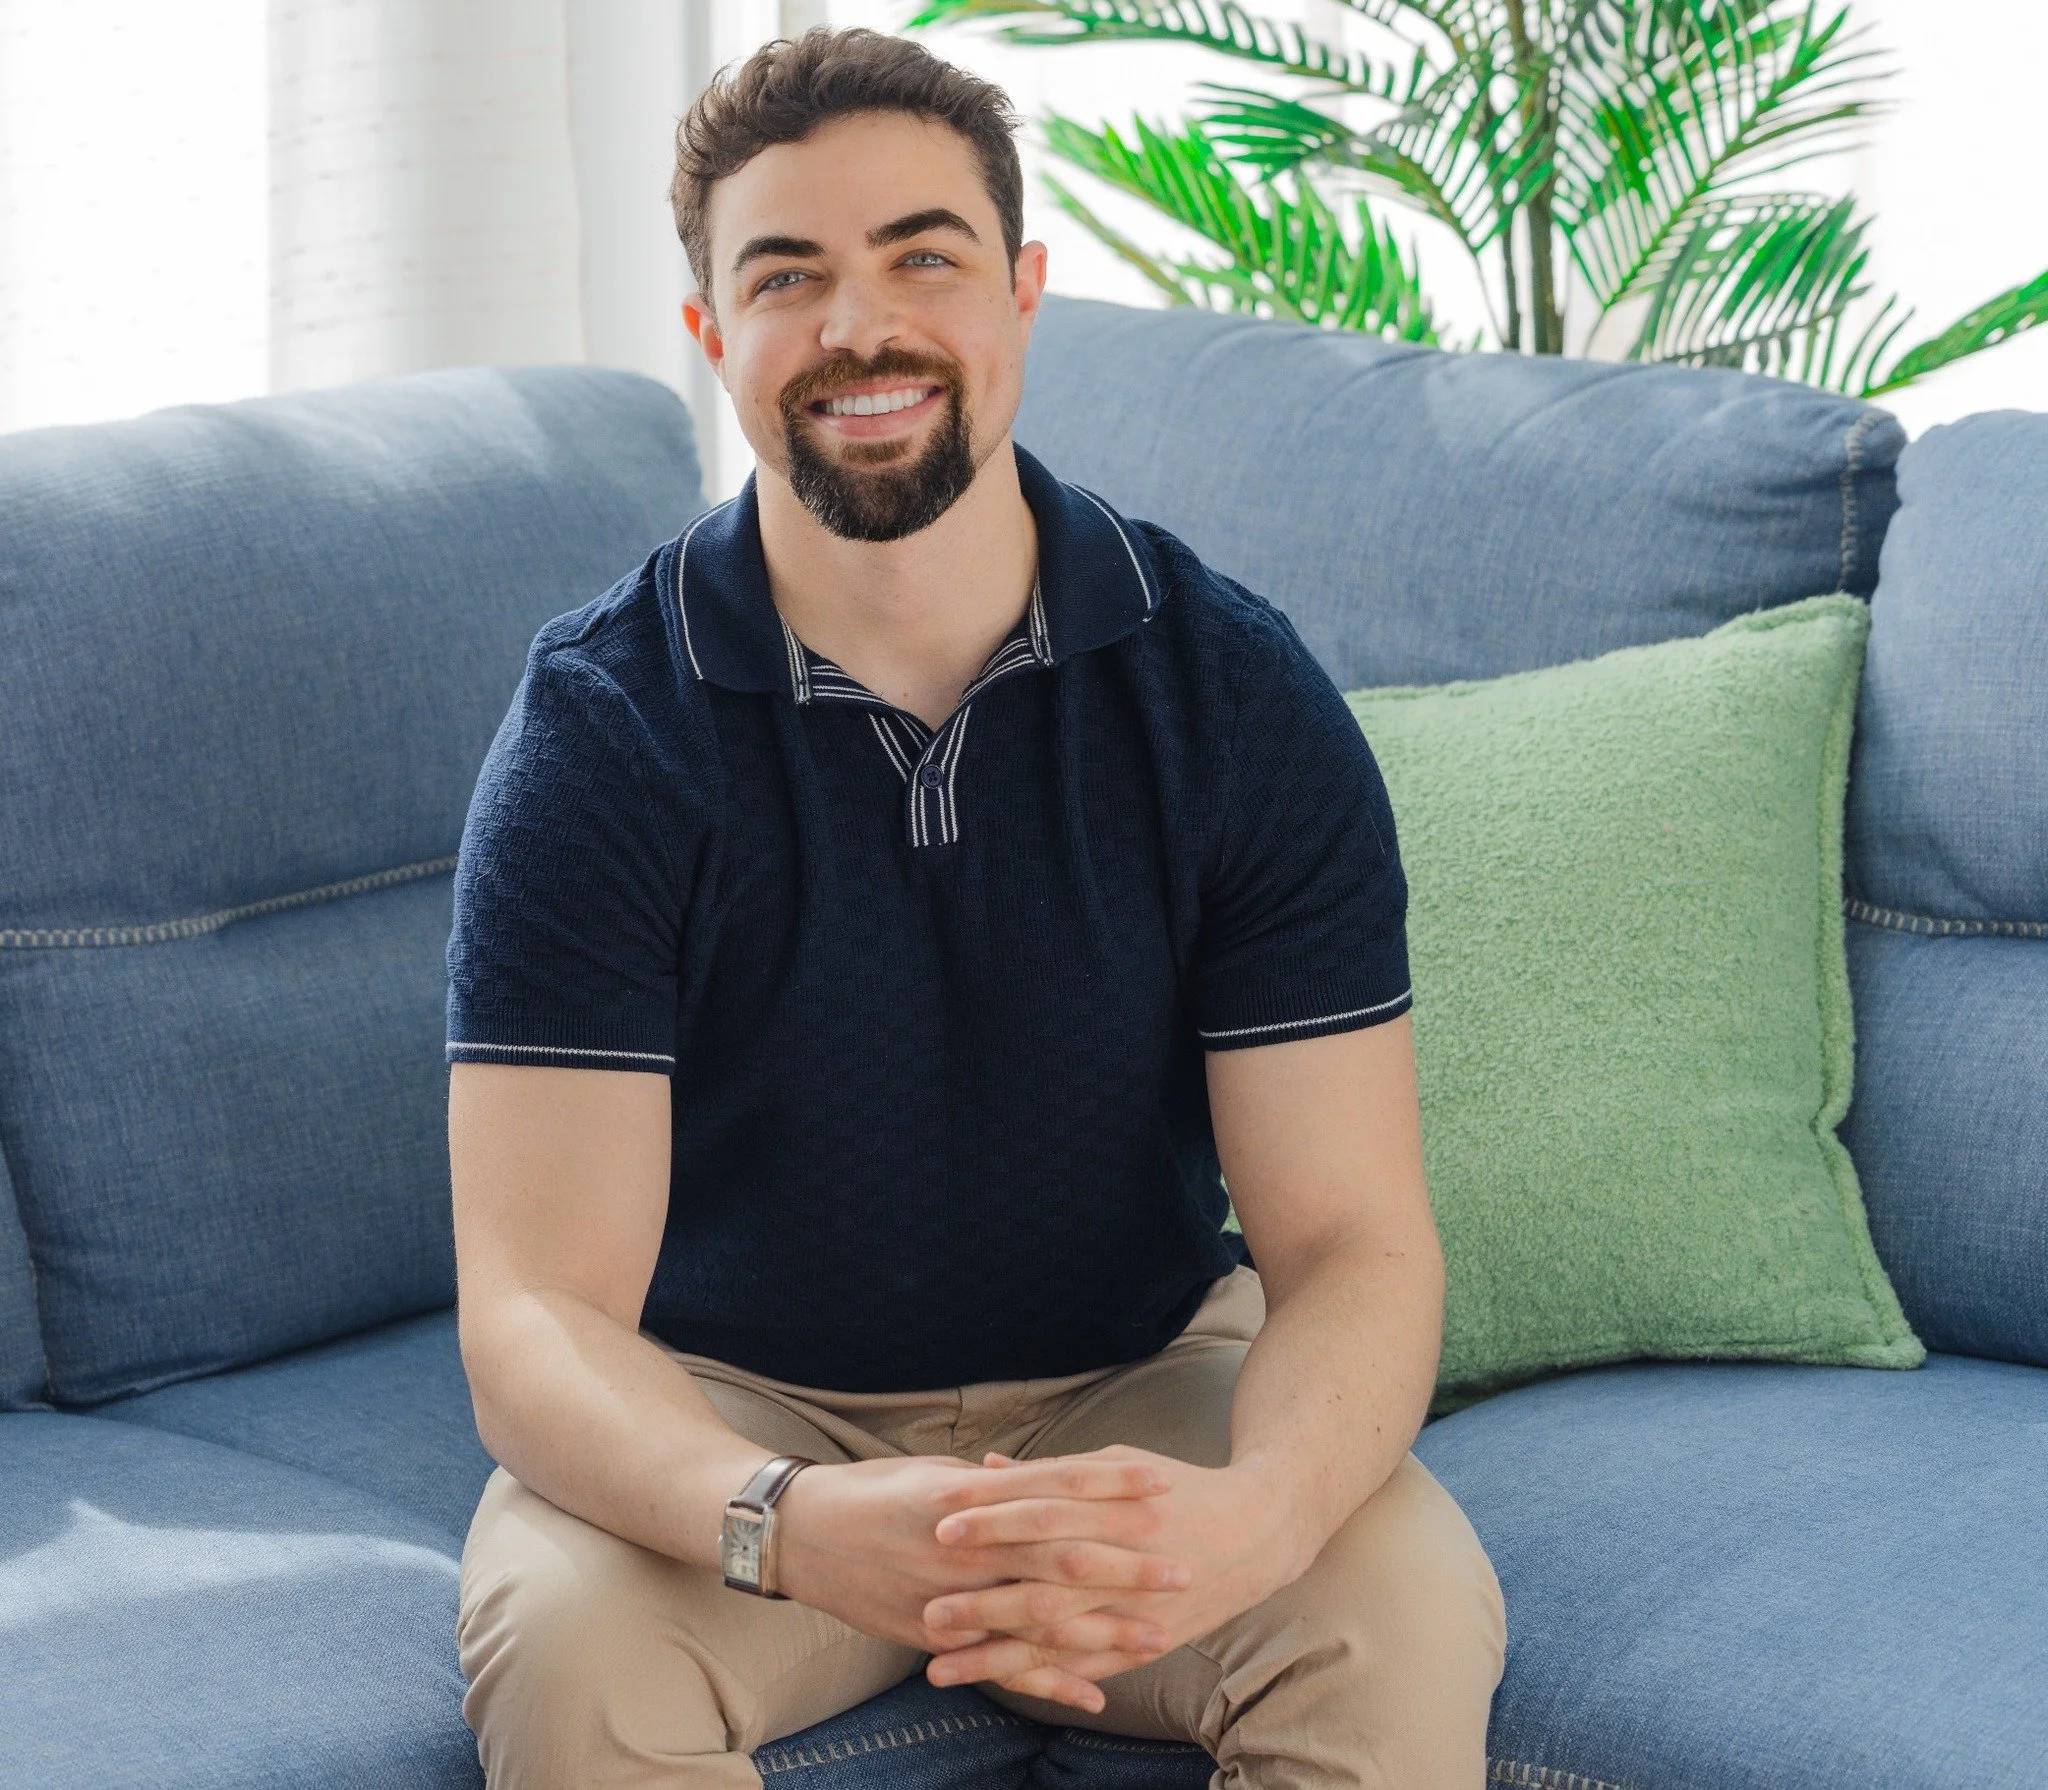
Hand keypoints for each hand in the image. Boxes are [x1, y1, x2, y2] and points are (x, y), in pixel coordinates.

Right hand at [771, 1454, 1191, 1664]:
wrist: (800, 1533)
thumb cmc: (871, 1491)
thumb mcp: (936, 1472)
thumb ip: (994, 1483)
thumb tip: (1040, 1479)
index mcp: (971, 1494)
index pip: (1056, 1486)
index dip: (1111, 1485)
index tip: (1162, 1482)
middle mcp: (966, 1546)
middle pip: (1062, 1554)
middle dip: (1126, 1562)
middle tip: (1183, 1565)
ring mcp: (952, 1597)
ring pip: (1040, 1616)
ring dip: (1104, 1628)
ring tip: (1159, 1633)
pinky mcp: (937, 1638)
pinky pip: (1000, 1665)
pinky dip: (1048, 1681)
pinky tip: (1093, 1694)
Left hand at [919, 1445, 1310, 1712]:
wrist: (1257, 1532)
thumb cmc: (1175, 1487)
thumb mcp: (1117, 1463)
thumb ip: (1051, 1472)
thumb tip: (985, 1467)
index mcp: (1117, 1505)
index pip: (1043, 1508)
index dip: (991, 1515)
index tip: (939, 1522)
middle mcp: (1127, 1558)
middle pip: (1046, 1578)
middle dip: (985, 1594)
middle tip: (928, 1608)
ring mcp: (1137, 1606)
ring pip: (1059, 1636)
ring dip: (997, 1652)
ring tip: (941, 1664)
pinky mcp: (1147, 1642)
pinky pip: (1088, 1665)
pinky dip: (1043, 1678)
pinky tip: (998, 1685)